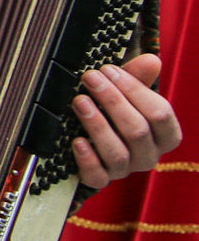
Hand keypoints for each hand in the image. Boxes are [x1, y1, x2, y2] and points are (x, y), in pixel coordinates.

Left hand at [72, 53, 181, 189]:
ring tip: (79, 101)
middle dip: (112, 101)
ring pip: (117, 153)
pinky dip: (87, 159)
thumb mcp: (126, 93)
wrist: (93, 142)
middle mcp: (148, 155)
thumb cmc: (114, 112)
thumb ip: (138, 78)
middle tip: (90, 79)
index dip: (135, 89)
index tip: (109, 70)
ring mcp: (125, 170)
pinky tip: (77, 141)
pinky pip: (97, 177)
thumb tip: (152, 60)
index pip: (160, 114)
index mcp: (164, 135)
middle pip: (137, 131)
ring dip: (97, 125)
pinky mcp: (100, 180)